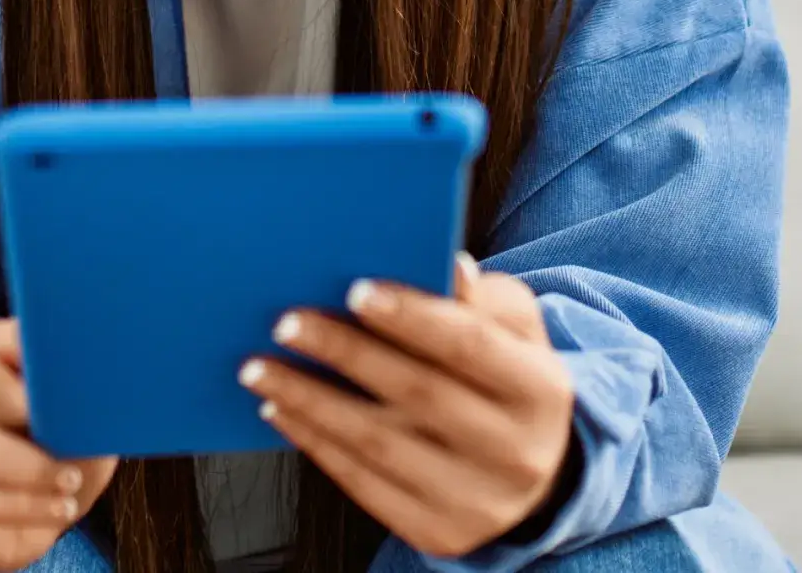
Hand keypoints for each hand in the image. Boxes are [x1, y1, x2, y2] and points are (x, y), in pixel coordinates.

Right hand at [0, 318, 117, 572]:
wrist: (27, 501)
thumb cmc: (52, 435)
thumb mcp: (70, 408)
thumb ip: (74, 387)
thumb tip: (98, 384)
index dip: (29, 351)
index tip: (71, 370)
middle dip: (11, 400)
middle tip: (63, 424)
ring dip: (23, 466)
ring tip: (70, 479)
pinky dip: (20, 507)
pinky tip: (59, 509)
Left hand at [239, 254, 574, 560]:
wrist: (538, 471)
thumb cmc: (510, 374)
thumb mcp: (516, 328)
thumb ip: (482, 299)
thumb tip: (449, 266)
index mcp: (541, 389)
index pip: (469, 345)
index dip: (412, 317)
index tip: (354, 289)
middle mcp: (515, 452)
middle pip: (417, 394)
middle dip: (344, 353)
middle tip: (286, 322)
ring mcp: (476, 502)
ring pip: (379, 445)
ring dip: (310, 402)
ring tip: (260, 368)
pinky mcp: (438, 534)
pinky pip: (364, 486)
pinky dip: (315, 444)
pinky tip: (281, 411)